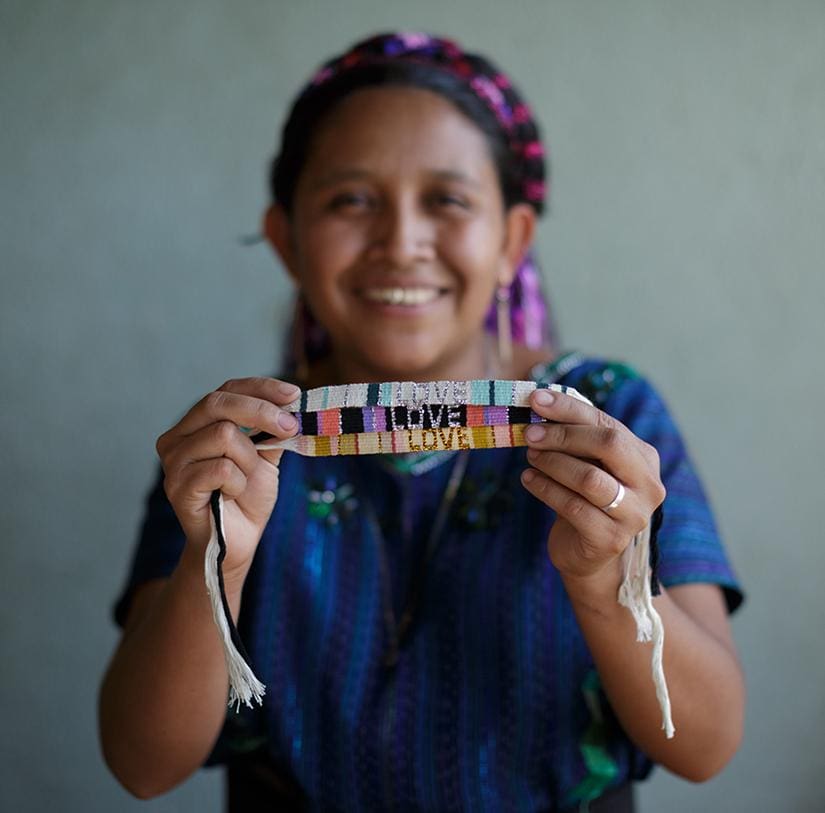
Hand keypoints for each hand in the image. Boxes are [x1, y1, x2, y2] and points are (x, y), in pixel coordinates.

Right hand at [155, 377, 299, 580]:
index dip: (261, 388)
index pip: (227, 390)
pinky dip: (238, 482)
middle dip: (262, 412)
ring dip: (249, 460)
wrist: (237, 542)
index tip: (294, 394)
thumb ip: (272, 428)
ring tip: (245, 480)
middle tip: (291, 427)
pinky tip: (232, 495)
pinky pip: (221, 468)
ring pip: (224, 435)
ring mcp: (173, 462)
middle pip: (219, 403)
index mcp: (196, 424)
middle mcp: (177, 437)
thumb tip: (294, 401)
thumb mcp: (265, 454)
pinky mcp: (177, 487)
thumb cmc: (247, 497)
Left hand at [520, 389, 664, 588]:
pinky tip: (528, 479)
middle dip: (564, 435)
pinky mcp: (610, 539)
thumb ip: (574, 437)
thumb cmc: (585, 499)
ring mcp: (633, 515)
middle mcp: (648, 485)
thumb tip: (540, 404)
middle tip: (530, 434)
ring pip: (589, 478)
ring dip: (553, 463)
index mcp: (644, 458)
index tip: (536, 399)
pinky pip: (573, 507)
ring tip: (530, 457)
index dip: (569, 409)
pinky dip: (545, 489)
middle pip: (609, 444)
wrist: (588, 554)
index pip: (607, 423)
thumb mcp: (586, 464)